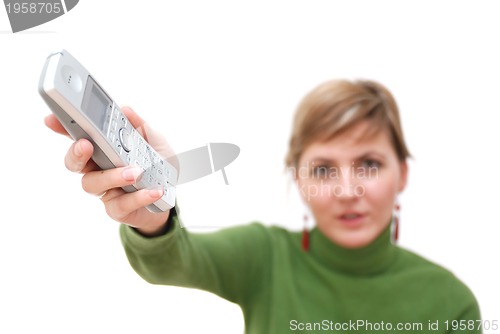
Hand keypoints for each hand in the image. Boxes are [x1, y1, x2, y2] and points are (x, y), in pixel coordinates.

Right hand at [44, 106, 175, 235]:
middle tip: (86, 145)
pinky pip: (121, 204)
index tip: (51, 119)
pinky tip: (153, 190)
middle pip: (75, 163)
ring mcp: (106, 190)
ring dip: (113, 176)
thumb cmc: (155, 166)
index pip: (78, 137)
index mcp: (103, 150)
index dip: (62, 128)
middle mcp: (98, 169)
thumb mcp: (154, 141)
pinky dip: (139, 197)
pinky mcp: (117, 210)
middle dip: (76, 153)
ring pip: (94, 184)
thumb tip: (126, 110)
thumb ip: (141, 126)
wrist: (169, 195)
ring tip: (135, 172)